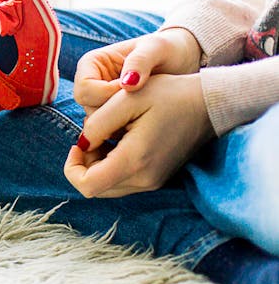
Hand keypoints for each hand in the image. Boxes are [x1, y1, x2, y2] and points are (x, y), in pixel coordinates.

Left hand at [64, 73, 213, 197]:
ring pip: (109, 186)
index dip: (72, 167)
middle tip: (91, 137)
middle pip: (96, 188)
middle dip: (84, 165)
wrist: (211, 104)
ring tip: (105, 136)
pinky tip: (118, 141)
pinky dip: (112, 166)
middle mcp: (145, 179)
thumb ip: (98, 123)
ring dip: (97, 166)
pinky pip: (124, 181)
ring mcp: (154, 181)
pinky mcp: (158, 177)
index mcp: (135, 160)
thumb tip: (82, 143)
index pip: (87, 186)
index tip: (77, 144)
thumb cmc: (170, 94)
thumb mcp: (127, 98)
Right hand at [72, 28, 202, 115]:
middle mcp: (90, 83)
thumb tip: (126, 85)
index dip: (106, 94)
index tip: (134, 89)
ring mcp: (100, 100)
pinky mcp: (112, 114)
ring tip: (146, 107)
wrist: (180, 61)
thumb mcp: (156, 48)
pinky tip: (146, 116)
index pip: (85, 88)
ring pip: (98, 122)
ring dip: (121, 120)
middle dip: (113, 110)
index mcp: (91, 63)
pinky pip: (111, 129)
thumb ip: (140, 61)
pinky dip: (127, 127)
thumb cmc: (166, 49)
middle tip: (142, 101)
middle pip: (88, 107)